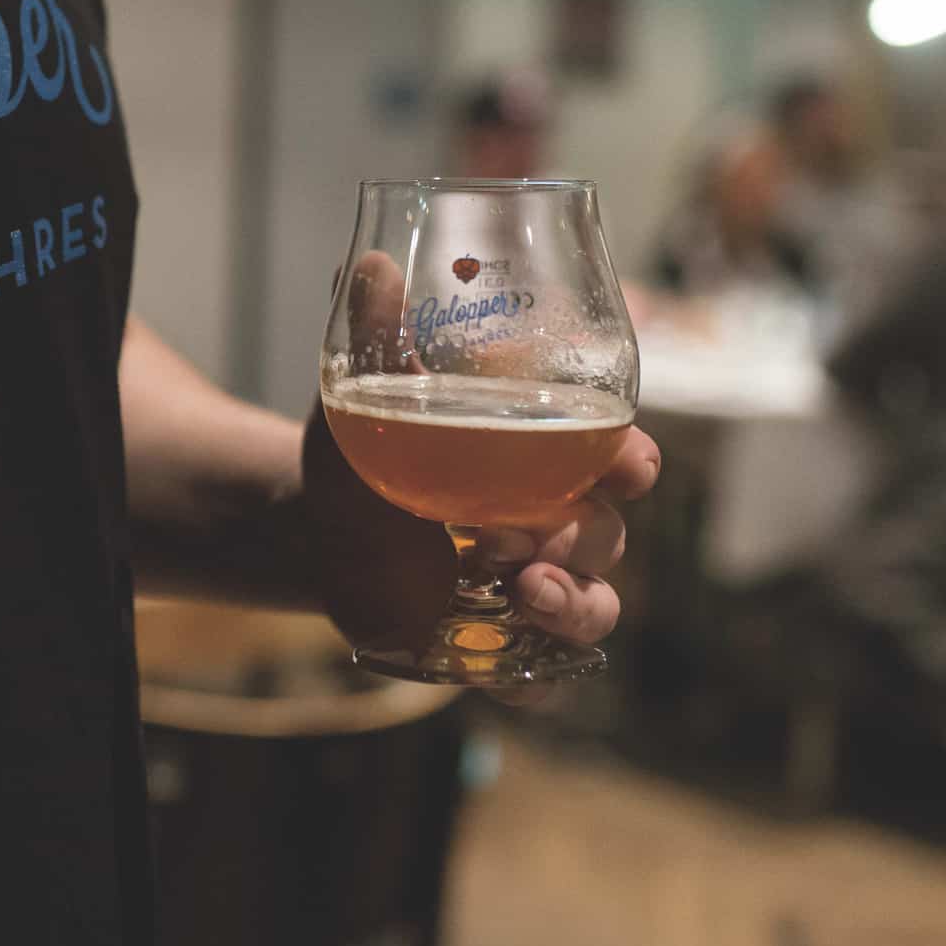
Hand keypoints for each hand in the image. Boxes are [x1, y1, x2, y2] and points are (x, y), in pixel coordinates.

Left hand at [303, 252, 660, 703]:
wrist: (312, 531)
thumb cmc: (360, 451)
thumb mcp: (361, 393)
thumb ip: (375, 334)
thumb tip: (371, 264)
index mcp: (546, 460)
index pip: (620, 460)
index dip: (633, 462)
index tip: (626, 463)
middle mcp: (554, 525)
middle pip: (609, 536)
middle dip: (581, 535)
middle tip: (520, 533)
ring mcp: (530, 592)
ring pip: (594, 609)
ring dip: (574, 604)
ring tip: (525, 590)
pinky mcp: (495, 650)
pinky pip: (544, 681)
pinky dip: (536, 680)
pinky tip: (505, 669)